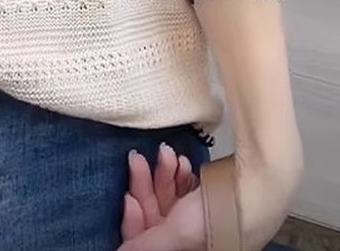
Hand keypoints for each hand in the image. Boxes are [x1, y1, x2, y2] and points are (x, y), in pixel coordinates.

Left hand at [118, 143, 301, 250]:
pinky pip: (187, 189)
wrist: (267, 176)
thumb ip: (147, 244)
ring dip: (165, 175)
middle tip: (140, 158)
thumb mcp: (180, 231)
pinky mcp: (215, 198)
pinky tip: (181, 160)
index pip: (150, 243)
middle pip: (159, 217)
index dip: (135, 221)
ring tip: (167, 154)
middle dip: (148, 187)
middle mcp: (199, 242)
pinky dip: (180, 174)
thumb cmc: (229, 209)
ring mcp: (207, 220)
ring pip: (172, 199)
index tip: (129, 197)